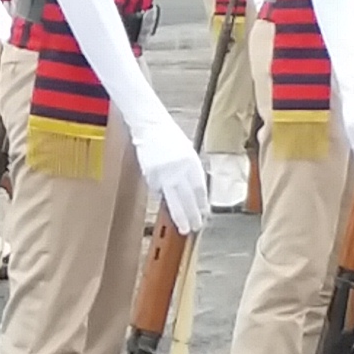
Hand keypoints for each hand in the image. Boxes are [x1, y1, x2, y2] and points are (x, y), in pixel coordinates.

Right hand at [131, 113, 209, 235]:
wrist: (150, 126)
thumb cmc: (170, 138)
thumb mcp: (187, 153)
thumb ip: (191, 171)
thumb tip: (195, 194)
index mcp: (192, 163)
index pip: (200, 189)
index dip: (202, 205)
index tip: (204, 215)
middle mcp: (179, 170)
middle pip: (188, 199)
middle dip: (193, 215)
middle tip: (196, 227)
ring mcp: (164, 174)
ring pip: (174, 201)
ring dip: (180, 216)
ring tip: (183, 228)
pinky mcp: (150, 176)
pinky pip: (157, 192)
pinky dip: (162, 198)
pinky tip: (164, 203)